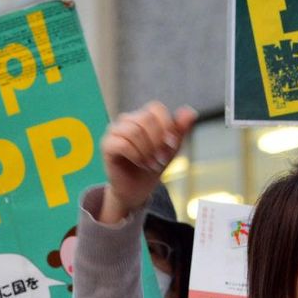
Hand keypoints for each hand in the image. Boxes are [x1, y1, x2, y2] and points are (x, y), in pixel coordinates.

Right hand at [99, 103, 196, 223]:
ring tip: (149, 163)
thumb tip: (190, 112)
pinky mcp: (106, 145)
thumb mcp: (171, 148)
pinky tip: (139, 163)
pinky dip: (135, 156)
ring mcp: (114, 131)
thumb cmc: (153, 166)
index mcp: (143, 116)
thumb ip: (180, 130)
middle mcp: (127, 119)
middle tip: (160, 159)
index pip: (156, 108)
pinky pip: (122, 144)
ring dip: (146, 151)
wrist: (137, 189)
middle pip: (146, 119)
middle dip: (157, 142)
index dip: (167, 126)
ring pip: (134, 131)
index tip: (171, 145)